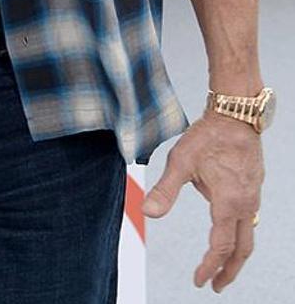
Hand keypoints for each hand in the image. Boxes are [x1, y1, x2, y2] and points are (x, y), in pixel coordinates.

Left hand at [143, 112, 263, 291]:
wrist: (235, 114)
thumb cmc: (207, 135)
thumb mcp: (181, 160)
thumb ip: (165, 190)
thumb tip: (148, 213)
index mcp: (228, 203)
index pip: (220, 247)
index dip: (210, 266)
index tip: (199, 281)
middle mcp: (245, 204)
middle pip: (241, 249)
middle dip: (229, 271)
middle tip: (216, 286)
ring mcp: (252, 196)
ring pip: (248, 236)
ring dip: (236, 255)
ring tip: (223, 266)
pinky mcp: (253, 187)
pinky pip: (250, 220)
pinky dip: (240, 236)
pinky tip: (227, 231)